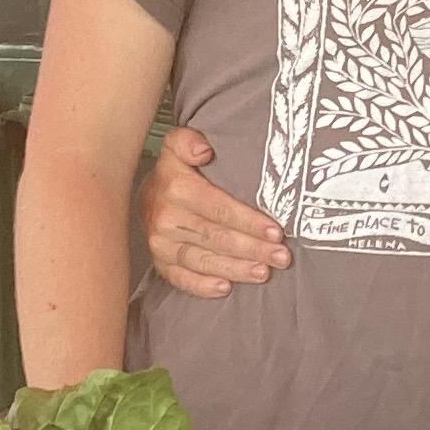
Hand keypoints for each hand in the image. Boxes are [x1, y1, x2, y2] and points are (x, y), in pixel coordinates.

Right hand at [139, 128, 286, 296]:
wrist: (147, 195)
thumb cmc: (176, 171)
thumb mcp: (179, 144)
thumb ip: (189, 140)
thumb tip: (205, 149)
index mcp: (175, 188)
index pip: (218, 208)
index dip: (248, 221)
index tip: (276, 231)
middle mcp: (165, 217)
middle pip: (216, 237)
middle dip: (252, 248)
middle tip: (281, 256)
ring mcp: (161, 243)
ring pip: (202, 260)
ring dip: (235, 269)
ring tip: (263, 273)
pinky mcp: (160, 262)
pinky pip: (180, 278)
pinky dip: (202, 286)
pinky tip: (225, 289)